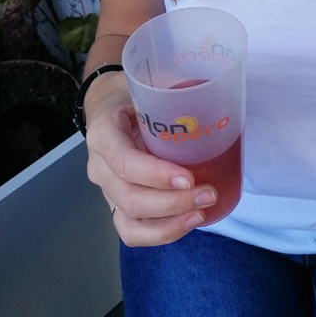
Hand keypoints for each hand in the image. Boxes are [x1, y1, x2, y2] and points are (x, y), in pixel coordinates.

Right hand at [85, 87, 217, 246]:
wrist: (105, 103)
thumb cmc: (131, 91)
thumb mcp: (145, 84)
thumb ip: (170, 94)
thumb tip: (217, 96)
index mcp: (103, 132)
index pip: (124, 162)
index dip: (156, 175)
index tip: (189, 178)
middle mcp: (99, 166)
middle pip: (130, 198)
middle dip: (172, 204)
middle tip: (209, 194)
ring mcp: (105, 188)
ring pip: (129, 222)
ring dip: (169, 225)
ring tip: (202, 213)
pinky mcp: (115, 202)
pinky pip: (132, 229)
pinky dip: (162, 232)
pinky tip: (189, 221)